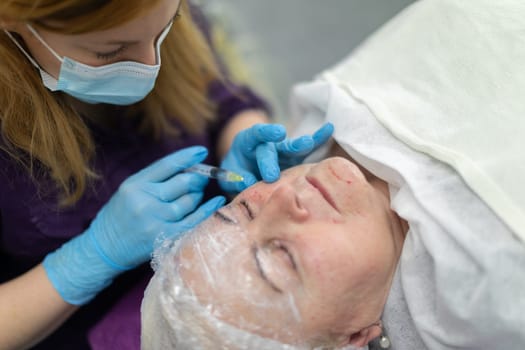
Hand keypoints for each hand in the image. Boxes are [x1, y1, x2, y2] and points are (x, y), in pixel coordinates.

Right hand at [43, 146, 224, 304]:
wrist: (104, 249)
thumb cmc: (120, 216)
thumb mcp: (129, 191)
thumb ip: (154, 179)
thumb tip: (188, 168)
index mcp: (135, 185)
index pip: (167, 165)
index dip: (187, 157)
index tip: (201, 151)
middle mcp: (145, 201)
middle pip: (183, 183)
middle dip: (197, 178)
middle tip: (201, 178)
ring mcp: (155, 220)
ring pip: (189, 201)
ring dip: (198, 196)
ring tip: (196, 195)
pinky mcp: (165, 237)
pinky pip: (193, 220)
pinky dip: (208, 210)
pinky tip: (217, 201)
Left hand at [220, 122, 333, 191]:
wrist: (246, 173)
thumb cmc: (237, 173)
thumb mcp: (229, 176)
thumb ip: (235, 179)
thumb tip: (247, 183)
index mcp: (248, 143)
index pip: (255, 134)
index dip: (266, 132)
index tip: (278, 133)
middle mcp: (268, 144)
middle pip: (272, 148)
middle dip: (272, 161)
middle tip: (271, 175)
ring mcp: (283, 152)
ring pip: (292, 148)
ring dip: (300, 146)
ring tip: (308, 142)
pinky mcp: (295, 162)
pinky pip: (307, 152)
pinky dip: (319, 140)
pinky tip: (330, 129)